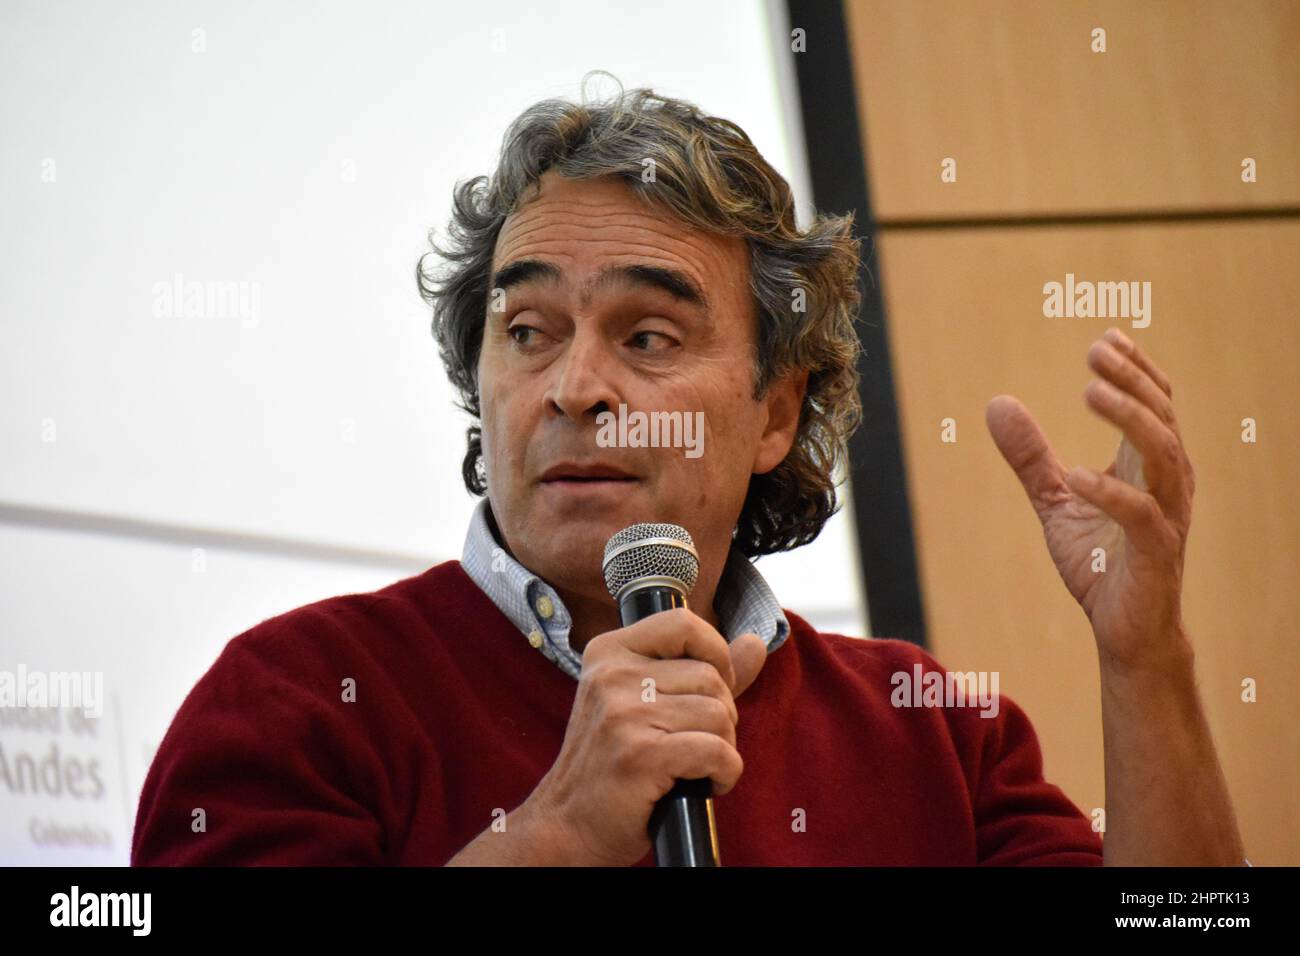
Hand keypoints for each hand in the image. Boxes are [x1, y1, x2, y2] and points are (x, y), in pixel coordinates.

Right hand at [524, 607, 766, 865]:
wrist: (569, 824)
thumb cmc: (613, 762)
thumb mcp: (648, 701)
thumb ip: (703, 669)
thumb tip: (755, 643)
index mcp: (609, 652)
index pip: (684, 624)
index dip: (714, 654)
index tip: (709, 689)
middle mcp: (612, 676)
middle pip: (711, 675)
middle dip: (721, 714)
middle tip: (694, 741)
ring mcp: (624, 715)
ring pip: (719, 713)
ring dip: (723, 746)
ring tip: (695, 764)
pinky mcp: (641, 756)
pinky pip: (716, 751)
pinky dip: (725, 772)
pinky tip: (705, 783)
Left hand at [985, 328, 1194, 669]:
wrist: (1124, 630)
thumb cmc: (1100, 562)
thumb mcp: (1054, 500)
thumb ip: (1030, 455)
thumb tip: (996, 402)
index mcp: (1147, 466)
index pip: (1155, 403)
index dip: (1136, 368)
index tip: (1106, 337)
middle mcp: (1166, 482)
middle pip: (1161, 415)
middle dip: (1131, 379)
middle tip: (1094, 353)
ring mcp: (1166, 515)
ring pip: (1163, 451)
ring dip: (1129, 416)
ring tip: (1090, 391)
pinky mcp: (1156, 552)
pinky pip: (1143, 513)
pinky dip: (1111, 491)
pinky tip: (1077, 475)